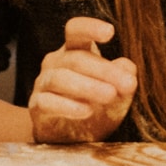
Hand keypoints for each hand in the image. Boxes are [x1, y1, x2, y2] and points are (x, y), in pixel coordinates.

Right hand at [29, 16, 137, 143]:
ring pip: (60, 78)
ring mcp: (43, 83)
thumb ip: (123, 77)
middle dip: (104, 70)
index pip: (75, 31)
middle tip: (128, 83)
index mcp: (74, 50)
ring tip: (110, 95)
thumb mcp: (117, 92)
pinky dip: (67, 106)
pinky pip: (47, 102)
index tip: (110, 32)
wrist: (71, 137)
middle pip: (75, 58)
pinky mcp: (36, 106)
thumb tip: (127, 67)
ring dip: (87, 86)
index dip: (90, 28)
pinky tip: (86, 110)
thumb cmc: (96, 106)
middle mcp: (55, 62)